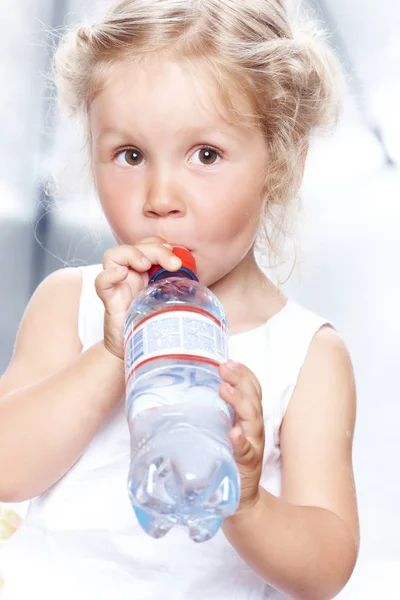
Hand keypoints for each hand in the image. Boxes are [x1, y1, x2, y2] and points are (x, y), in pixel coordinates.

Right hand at [95, 236, 181, 360]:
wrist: (133, 349)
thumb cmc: (151, 324)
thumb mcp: (169, 302)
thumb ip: (178, 290)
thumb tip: (199, 285)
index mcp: (145, 272)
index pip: (149, 245)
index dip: (161, 245)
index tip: (178, 259)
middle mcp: (130, 274)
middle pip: (135, 247)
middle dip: (156, 250)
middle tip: (173, 264)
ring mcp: (118, 286)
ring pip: (113, 256)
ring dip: (131, 254)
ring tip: (145, 264)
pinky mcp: (109, 300)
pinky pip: (101, 282)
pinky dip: (109, 275)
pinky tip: (121, 274)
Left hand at [219, 360, 264, 514]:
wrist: (241, 499)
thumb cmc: (228, 460)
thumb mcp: (222, 432)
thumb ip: (213, 414)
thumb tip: (184, 394)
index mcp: (248, 418)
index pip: (252, 389)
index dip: (243, 373)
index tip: (229, 361)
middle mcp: (253, 428)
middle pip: (253, 399)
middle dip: (240, 380)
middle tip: (225, 368)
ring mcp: (252, 446)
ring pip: (252, 420)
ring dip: (239, 403)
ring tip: (225, 390)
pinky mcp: (247, 465)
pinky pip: (246, 451)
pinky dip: (241, 441)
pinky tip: (235, 433)